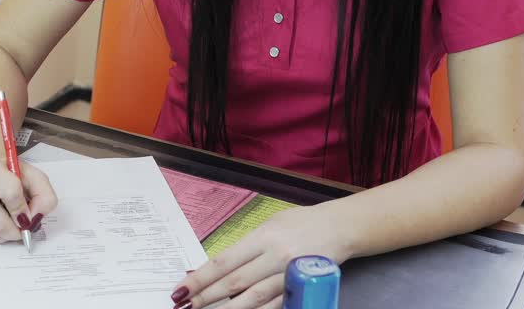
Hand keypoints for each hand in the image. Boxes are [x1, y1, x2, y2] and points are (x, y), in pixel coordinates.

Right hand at [0, 158, 57, 243]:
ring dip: (7, 232)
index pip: (11, 195)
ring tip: (11, 218)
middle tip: (23, 228)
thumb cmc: (11, 174)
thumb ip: (44, 196)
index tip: (29, 217)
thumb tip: (34, 218)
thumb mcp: (34, 177)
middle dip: (16, 230)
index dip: (24, 211)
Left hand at [170, 204, 348, 308]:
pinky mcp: (302, 287)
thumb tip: (215, 266)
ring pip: (253, 299)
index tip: (183, 288)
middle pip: (234, 282)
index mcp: (263, 237)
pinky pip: (276, 306)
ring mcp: (289, 274)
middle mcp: (275, 256)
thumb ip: (245, 246)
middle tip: (187, 306)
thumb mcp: (269, 224)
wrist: (340, 227)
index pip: (225, 261)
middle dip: (207, 297)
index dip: (201, 278)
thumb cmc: (301, 223)